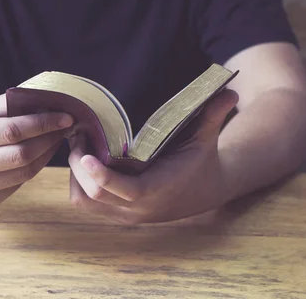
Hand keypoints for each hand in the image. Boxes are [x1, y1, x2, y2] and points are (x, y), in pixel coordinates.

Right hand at [0, 94, 72, 212]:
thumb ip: (7, 105)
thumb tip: (47, 102)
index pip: (11, 131)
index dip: (43, 124)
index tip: (66, 116)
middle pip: (20, 155)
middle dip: (49, 139)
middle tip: (64, 128)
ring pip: (22, 173)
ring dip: (45, 155)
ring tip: (54, 139)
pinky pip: (16, 185)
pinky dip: (31, 169)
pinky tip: (37, 156)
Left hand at [67, 89, 238, 224]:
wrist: (205, 191)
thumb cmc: (202, 160)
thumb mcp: (207, 137)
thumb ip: (213, 115)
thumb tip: (230, 91)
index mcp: (159, 189)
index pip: (125, 190)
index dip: (102, 175)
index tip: (85, 154)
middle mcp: (138, 208)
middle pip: (94, 194)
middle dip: (79, 164)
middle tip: (78, 135)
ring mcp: (125, 215)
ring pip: (83, 200)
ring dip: (75, 174)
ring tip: (77, 146)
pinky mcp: (115, 215)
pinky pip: (85, 203)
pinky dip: (78, 183)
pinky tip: (82, 161)